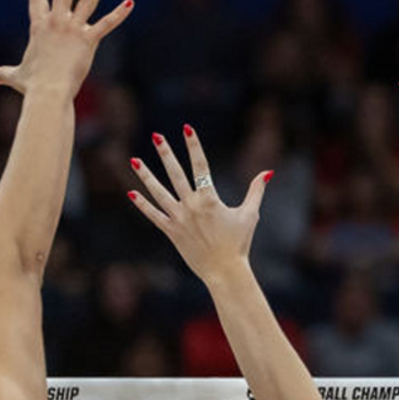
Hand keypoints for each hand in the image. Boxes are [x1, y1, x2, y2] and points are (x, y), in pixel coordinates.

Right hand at [0, 0, 133, 97]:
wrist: (47, 90)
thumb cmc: (32, 85)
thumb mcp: (15, 77)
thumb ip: (3, 74)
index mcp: (38, 27)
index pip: (37, 1)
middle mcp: (56, 22)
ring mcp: (73, 29)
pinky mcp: (89, 39)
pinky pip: (107, 23)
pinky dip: (119, 13)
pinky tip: (130, 2)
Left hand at [127, 125, 272, 282]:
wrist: (224, 271)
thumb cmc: (239, 243)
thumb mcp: (250, 214)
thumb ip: (256, 191)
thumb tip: (267, 172)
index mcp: (210, 199)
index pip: (200, 165)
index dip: (194, 145)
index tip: (187, 128)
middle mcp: (191, 206)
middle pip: (175, 174)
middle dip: (166, 153)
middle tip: (156, 136)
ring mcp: (179, 219)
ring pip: (158, 192)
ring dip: (146, 175)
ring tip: (134, 160)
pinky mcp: (171, 232)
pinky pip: (153, 216)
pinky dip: (142, 204)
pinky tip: (131, 192)